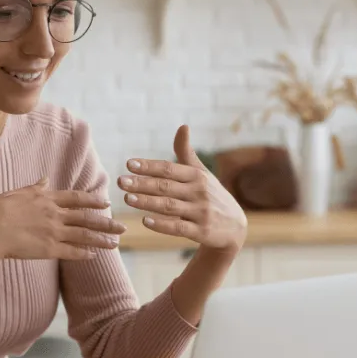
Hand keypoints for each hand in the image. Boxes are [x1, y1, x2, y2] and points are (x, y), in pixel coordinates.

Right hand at [0, 177, 126, 261]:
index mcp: (47, 198)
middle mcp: (55, 214)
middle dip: (106, 223)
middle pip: (87, 218)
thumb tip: (46, 178)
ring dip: (101, 240)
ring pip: (84, 236)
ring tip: (116, 243)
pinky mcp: (49, 249)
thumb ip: (35, 187)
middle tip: (123, 227)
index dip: (93, 200)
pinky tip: (94, 256)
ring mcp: (54, 232)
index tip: (107, 203)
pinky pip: (71, 252)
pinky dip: (84, 254)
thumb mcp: (17, 192)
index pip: (76, 198)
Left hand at [117, 125, 246, 252]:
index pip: (169, 169)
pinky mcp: (202, 231)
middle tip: (121, 181)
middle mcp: (199, 192)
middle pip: (166, 186)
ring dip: (147, 202)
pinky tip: (145, 221)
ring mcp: (201, 212)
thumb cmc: (211, 195)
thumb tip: (183, 126)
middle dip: (142, 183)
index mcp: (197, 176)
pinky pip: (179, 227)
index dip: (149, 166)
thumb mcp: (202, 173)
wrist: (235, 227)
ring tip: (127, 198)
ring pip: (169, 206)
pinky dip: (162, 225)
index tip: (129, 164)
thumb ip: (187, 152)